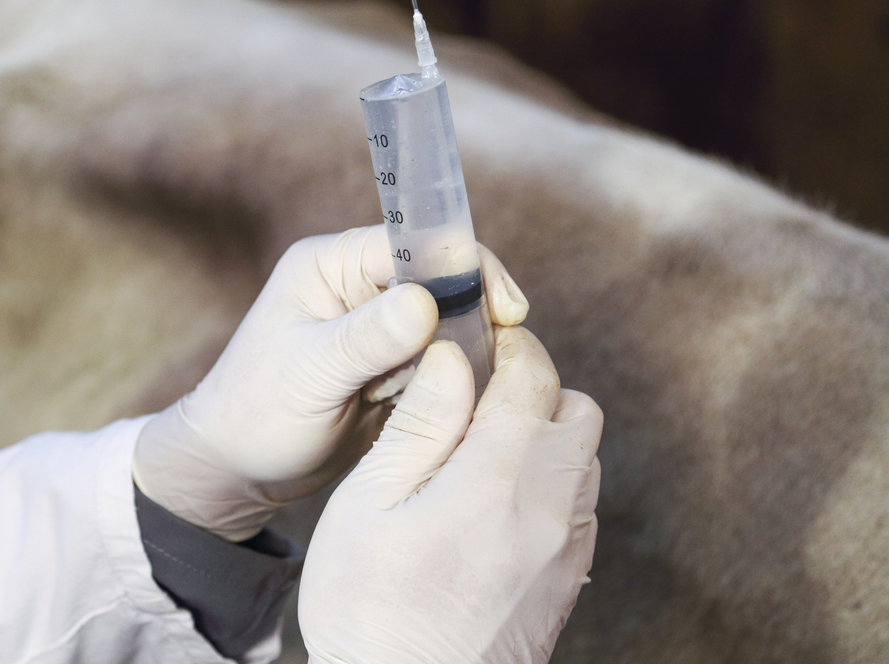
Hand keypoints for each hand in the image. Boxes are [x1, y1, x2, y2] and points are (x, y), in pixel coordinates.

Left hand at [131, 224, 528, 540]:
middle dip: (467, 324)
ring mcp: (376, 327)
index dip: (466, 270)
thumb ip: (365, 339)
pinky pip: (442, 366)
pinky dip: (449, 387)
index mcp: (330, 265)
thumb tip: (425, 304)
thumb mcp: (309, 375)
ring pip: (449, 329)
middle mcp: (357, 286)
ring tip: (436, 400)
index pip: (417, 242)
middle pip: (443, 283)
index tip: (505, 311)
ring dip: (458, 363)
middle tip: (478, 370)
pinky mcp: (391, 366)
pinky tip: (439, 412)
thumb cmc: (253, 415)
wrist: (235, 471)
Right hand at [299, 329, 601, 663]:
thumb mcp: (369, 504)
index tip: (473, 343)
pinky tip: (492, 501)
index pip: (535, 376)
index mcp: (497, 479)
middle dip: (532, 388)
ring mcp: (567, 550)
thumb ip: (420, 424)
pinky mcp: (566, 581)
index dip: (506, 345)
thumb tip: (451, 357)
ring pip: (584, 458)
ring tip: (477, 452)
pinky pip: (579, 506)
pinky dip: (548, 483)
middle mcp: (550, 510)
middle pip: (577, 410)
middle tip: (472, 399)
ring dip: (543, 437)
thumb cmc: (371, 610)